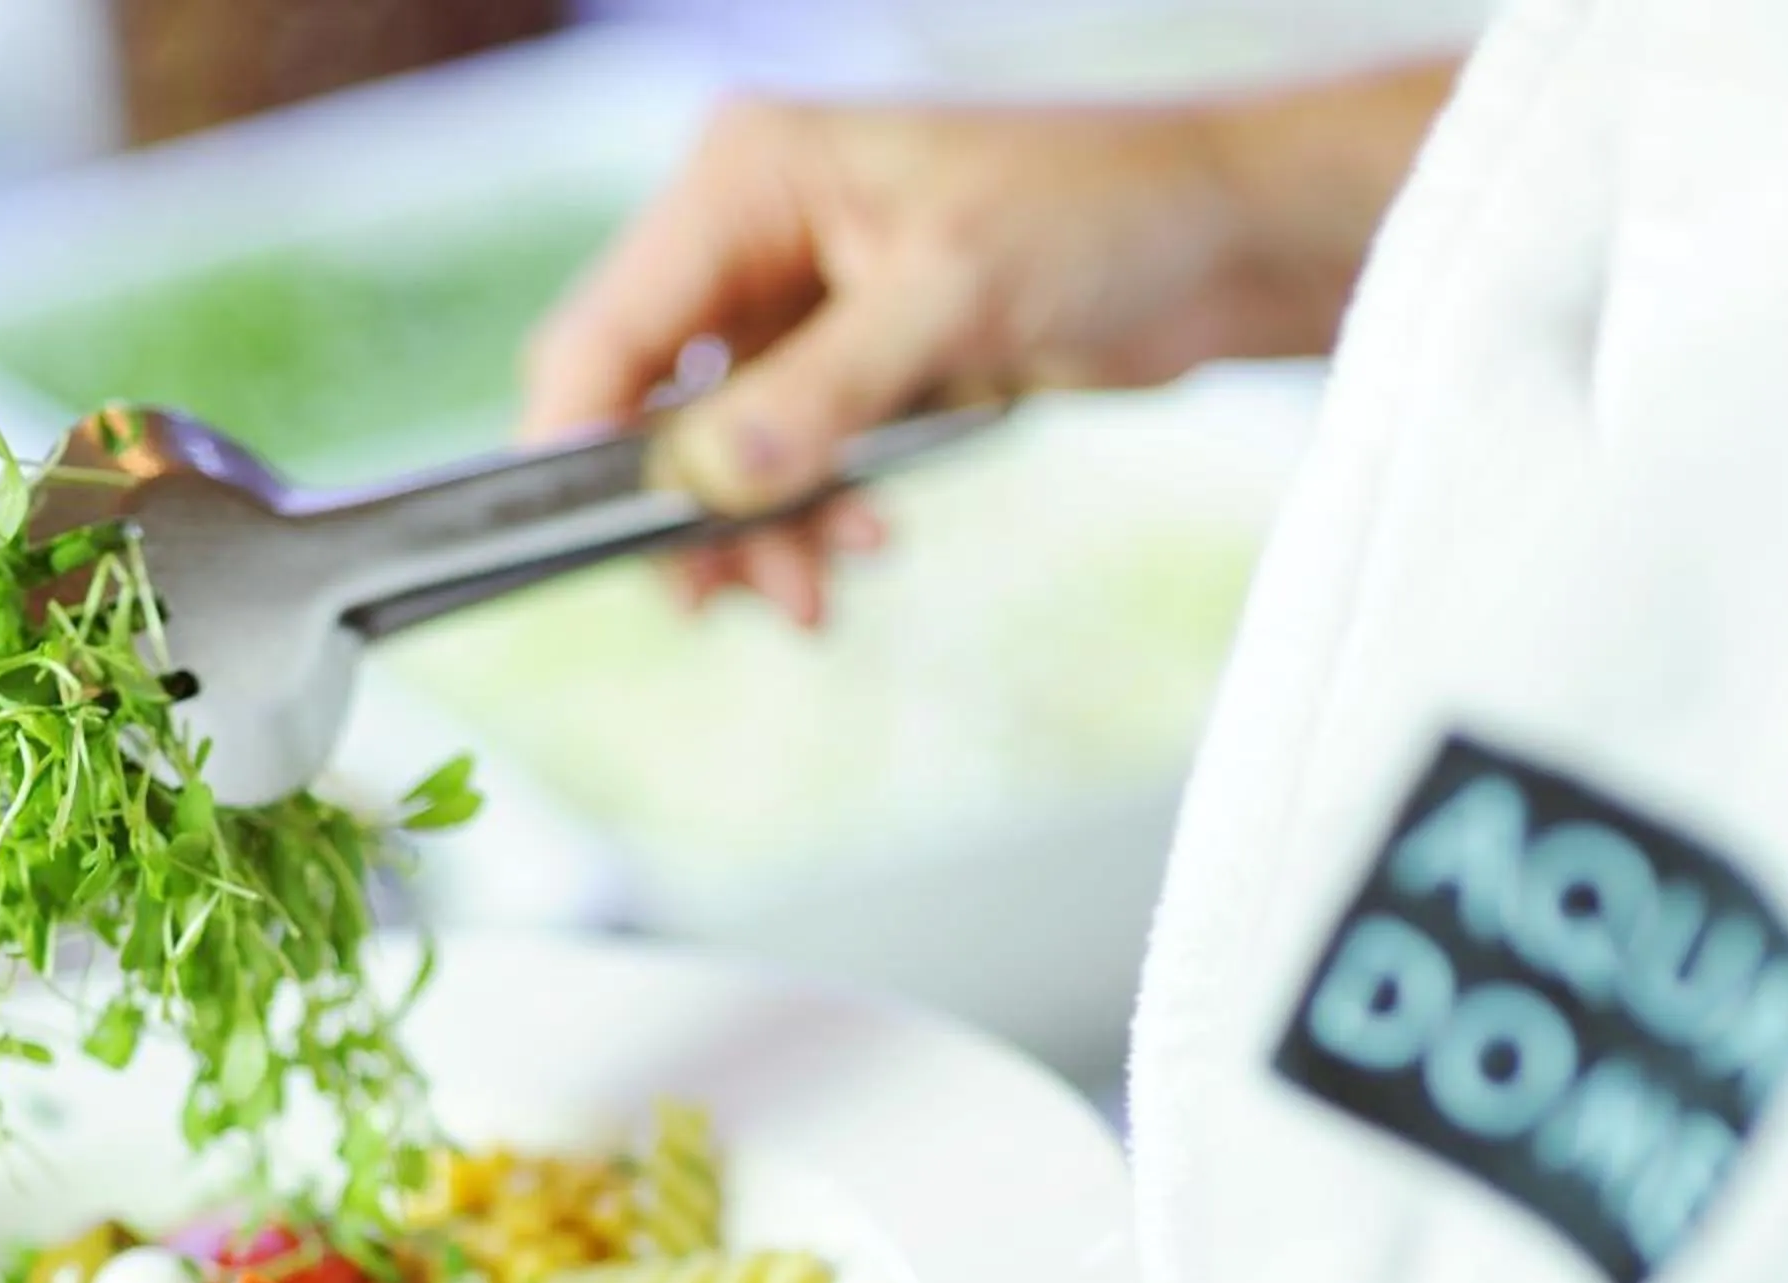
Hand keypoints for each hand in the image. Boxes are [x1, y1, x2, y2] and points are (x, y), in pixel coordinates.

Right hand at [520, 63, 1458, 624]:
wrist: (1213, 243)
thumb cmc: (1100, 218)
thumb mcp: (954, 303)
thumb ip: (822, 394)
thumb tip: (705, 478)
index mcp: (748, 175)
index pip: (611, 322)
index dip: (577, 438)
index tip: (574, 542)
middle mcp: (752, 231)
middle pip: (648, 398)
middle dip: (691, 510)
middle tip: (723, 602)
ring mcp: (796, 300)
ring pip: (717, 448)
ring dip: (759, 531)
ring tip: (817, 594)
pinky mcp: (846, 361)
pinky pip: (786, 461)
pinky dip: (810, 515)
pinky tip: (865, 542)